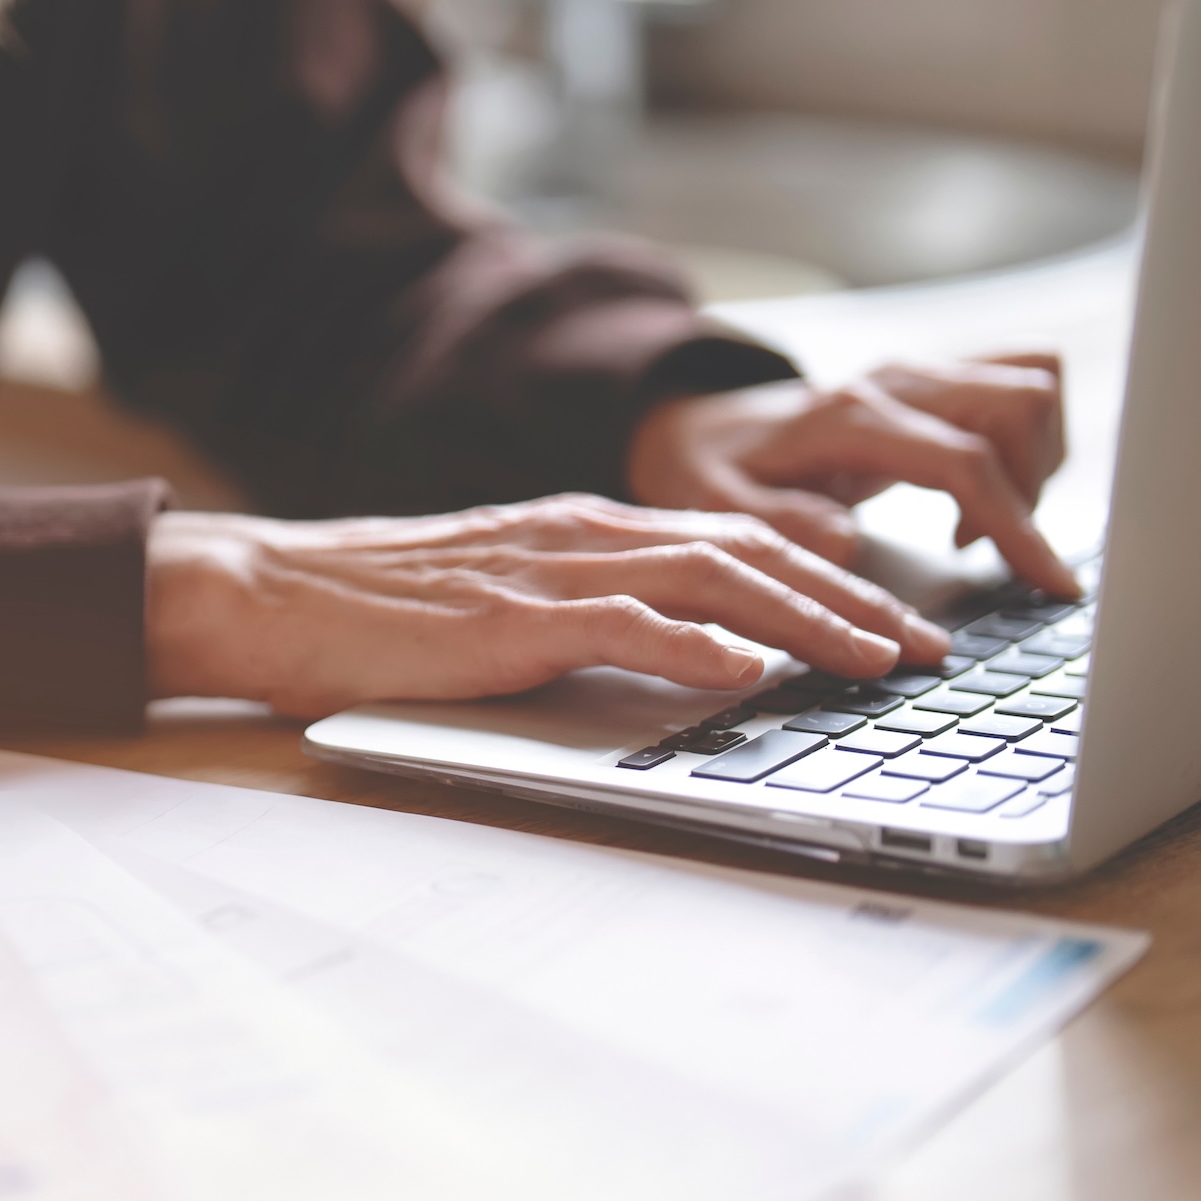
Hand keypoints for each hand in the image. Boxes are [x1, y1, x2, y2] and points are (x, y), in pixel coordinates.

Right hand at [145, 496, 951, 717]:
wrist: (275, 593)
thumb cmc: (379, 616)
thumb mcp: (509, 607)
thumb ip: (595, 621)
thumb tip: (689, 663)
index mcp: (589, 530)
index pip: (737, 544)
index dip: (828, 582)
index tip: (894, 627)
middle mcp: (586, 534)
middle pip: (751, 552)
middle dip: (852, 600)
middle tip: (926, 651)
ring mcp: (551, 569)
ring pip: (711, 578)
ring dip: (806, 620)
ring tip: (874, 661)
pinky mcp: (512, 615)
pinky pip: (623, 621)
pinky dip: (694, 642)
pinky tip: (749, 669)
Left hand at [628, 353, 1078, 595]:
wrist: (700, 429)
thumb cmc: (713, 472)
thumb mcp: (719, 508)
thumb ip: (780, 524)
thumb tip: (844, 545)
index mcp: (852, 418)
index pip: (965, 459)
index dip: (1016, 521)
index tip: (1048, 582)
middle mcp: (896, 383)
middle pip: (1021, 402)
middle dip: (1034, 486)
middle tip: (989, 552)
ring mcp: (919, 376)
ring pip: (1033, 383)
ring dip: (1035, 461)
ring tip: (975, 531)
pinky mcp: (933, 383)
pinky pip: (1018, 387)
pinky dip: (1024, 445)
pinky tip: (974, 502)